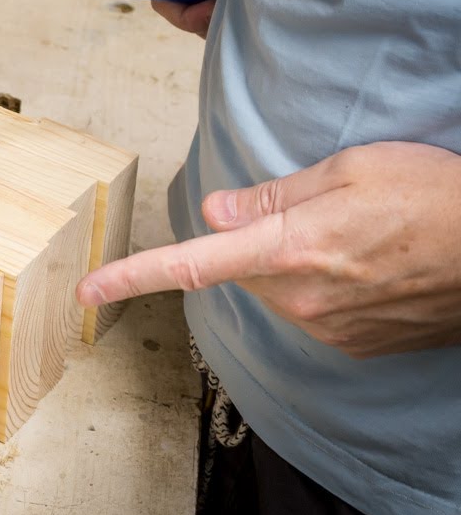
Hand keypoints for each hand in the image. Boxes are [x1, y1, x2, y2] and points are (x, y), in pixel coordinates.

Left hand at [76, 142, 460, 357]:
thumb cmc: (433, 197)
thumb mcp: (348, 170)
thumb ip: (271, 196)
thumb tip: (213, 211)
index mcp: (285, 249)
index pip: (189, 264)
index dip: (130, 278)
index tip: (87, 293)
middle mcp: (298, 298)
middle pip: (241, 269)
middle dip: (256, 242)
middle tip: (317, 213)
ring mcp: (327, 328)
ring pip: (278, 290)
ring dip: (295, 264)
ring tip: (357, 238)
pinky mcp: (354, 345)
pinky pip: (315, 312)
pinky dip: (327, 288)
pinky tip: (369, 266)